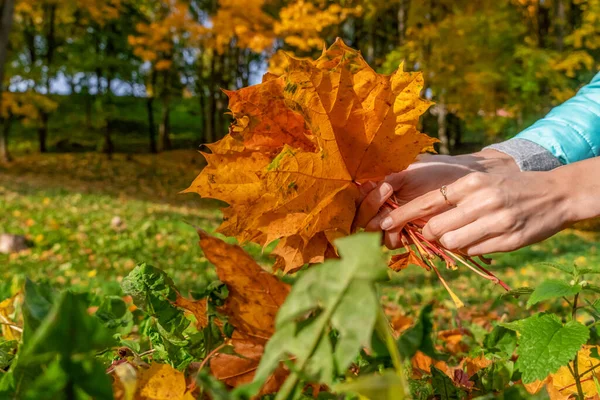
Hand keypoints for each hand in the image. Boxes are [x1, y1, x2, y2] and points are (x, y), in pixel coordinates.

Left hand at [354, 150, 519, 238]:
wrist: (556, 193)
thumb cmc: (510, 187)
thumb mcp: (480, 182)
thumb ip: (452, 197)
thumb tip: (420, 216)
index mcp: (471, 184)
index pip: (426, 202)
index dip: (402, 216)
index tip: (384, 224)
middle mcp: (482, 201)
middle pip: (435, 228)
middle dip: (428, 234)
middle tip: (433, 232)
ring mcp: (497, 222)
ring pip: (452, 243)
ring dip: (449, 243)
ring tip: (462, 233)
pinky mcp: (510, 240)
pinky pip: (473, 251)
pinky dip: (470, 248)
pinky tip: (483, 237)